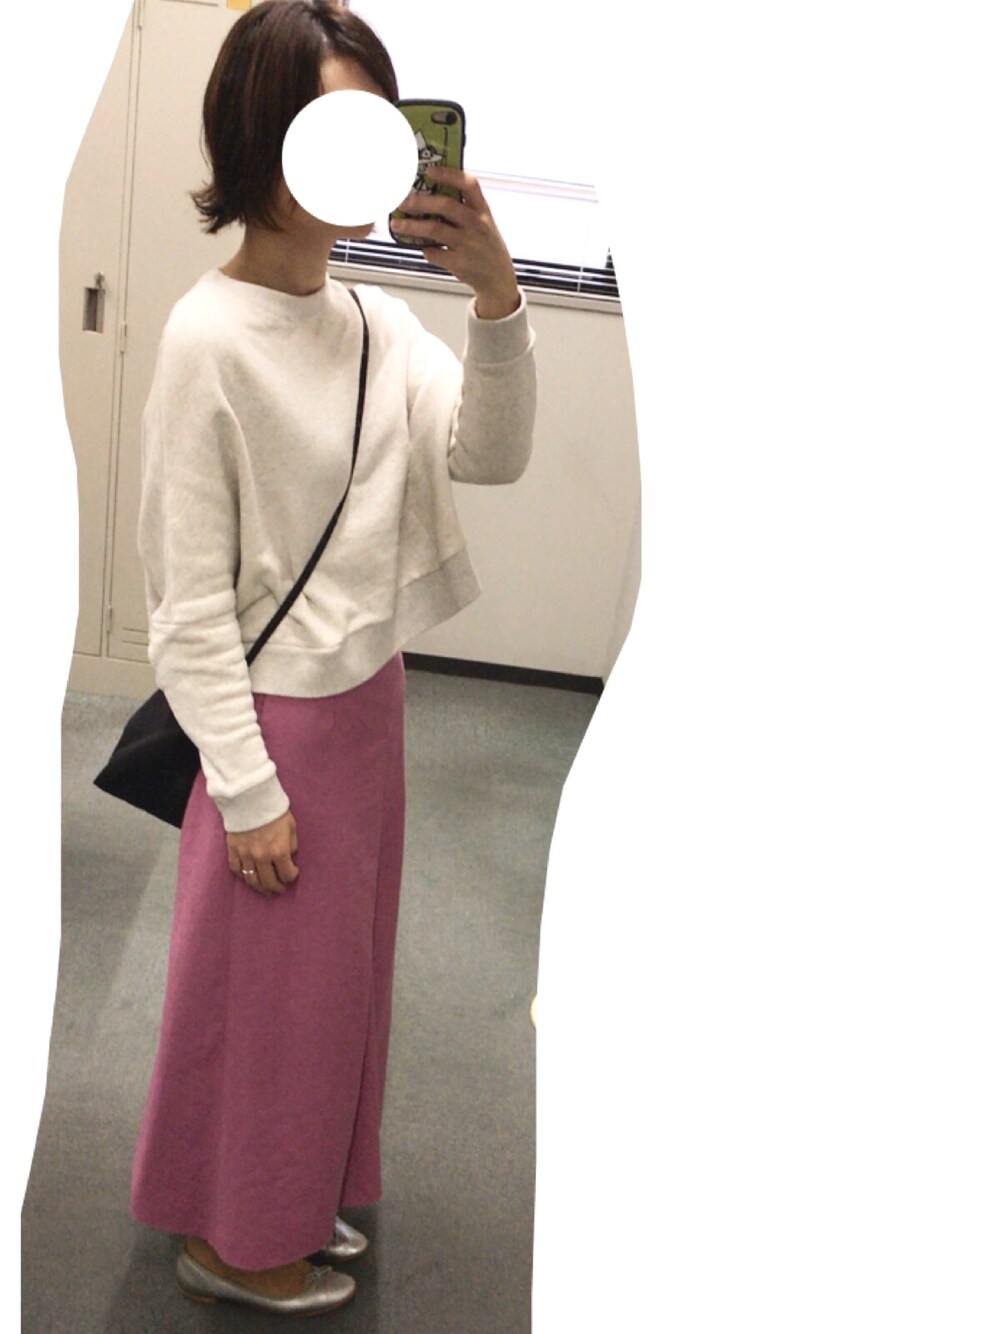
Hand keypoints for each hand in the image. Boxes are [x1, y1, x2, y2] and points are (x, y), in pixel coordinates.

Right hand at [226, 809, 298, 895]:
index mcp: (279, 851)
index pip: (287, 874)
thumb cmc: (274, 811)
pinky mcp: (233, 850)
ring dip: (260, 888)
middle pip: (269, 882)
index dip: (292, 876)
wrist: (250, 798)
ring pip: (252, 880)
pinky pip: (236, 870)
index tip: (293, 872)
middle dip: (277, 888)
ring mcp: (246, 855)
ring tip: (265, 891)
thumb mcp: (291, 826)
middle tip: (280, 889)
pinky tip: (249, 879)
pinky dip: (243, 877)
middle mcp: (262, 857)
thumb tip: (289, 856)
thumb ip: (291, 845)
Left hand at [389, 165, 520, 318]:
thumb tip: (429, 195)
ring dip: (411, 225)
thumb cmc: (486, 247)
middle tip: (402, 201)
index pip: (468, 184)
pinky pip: (435, 253)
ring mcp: (469, 245)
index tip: (429, 170)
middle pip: (445, 205)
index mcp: (483, 210)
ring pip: (434, 229)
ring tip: (397, 224)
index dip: (448, 174)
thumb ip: (464, 209)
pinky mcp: (460, 264)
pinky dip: (425, 250)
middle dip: (419, 202)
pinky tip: (423, 248)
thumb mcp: (483, 223)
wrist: (498, 278)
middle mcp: (477, 225)